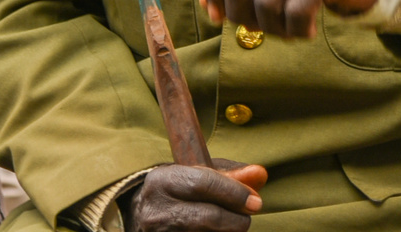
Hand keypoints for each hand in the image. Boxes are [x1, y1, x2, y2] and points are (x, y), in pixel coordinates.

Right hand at [124, 160, 266, 231]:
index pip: (203, 183)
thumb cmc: (177, 191)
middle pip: (206, 216)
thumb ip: (228, 174)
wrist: (140, 217)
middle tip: (247, 219)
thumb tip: (260, 174)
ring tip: (232, 226)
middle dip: (234, 219)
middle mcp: (156, 210)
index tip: (256, 201)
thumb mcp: (195, 175)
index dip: (233, 193)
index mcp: (162, 180)